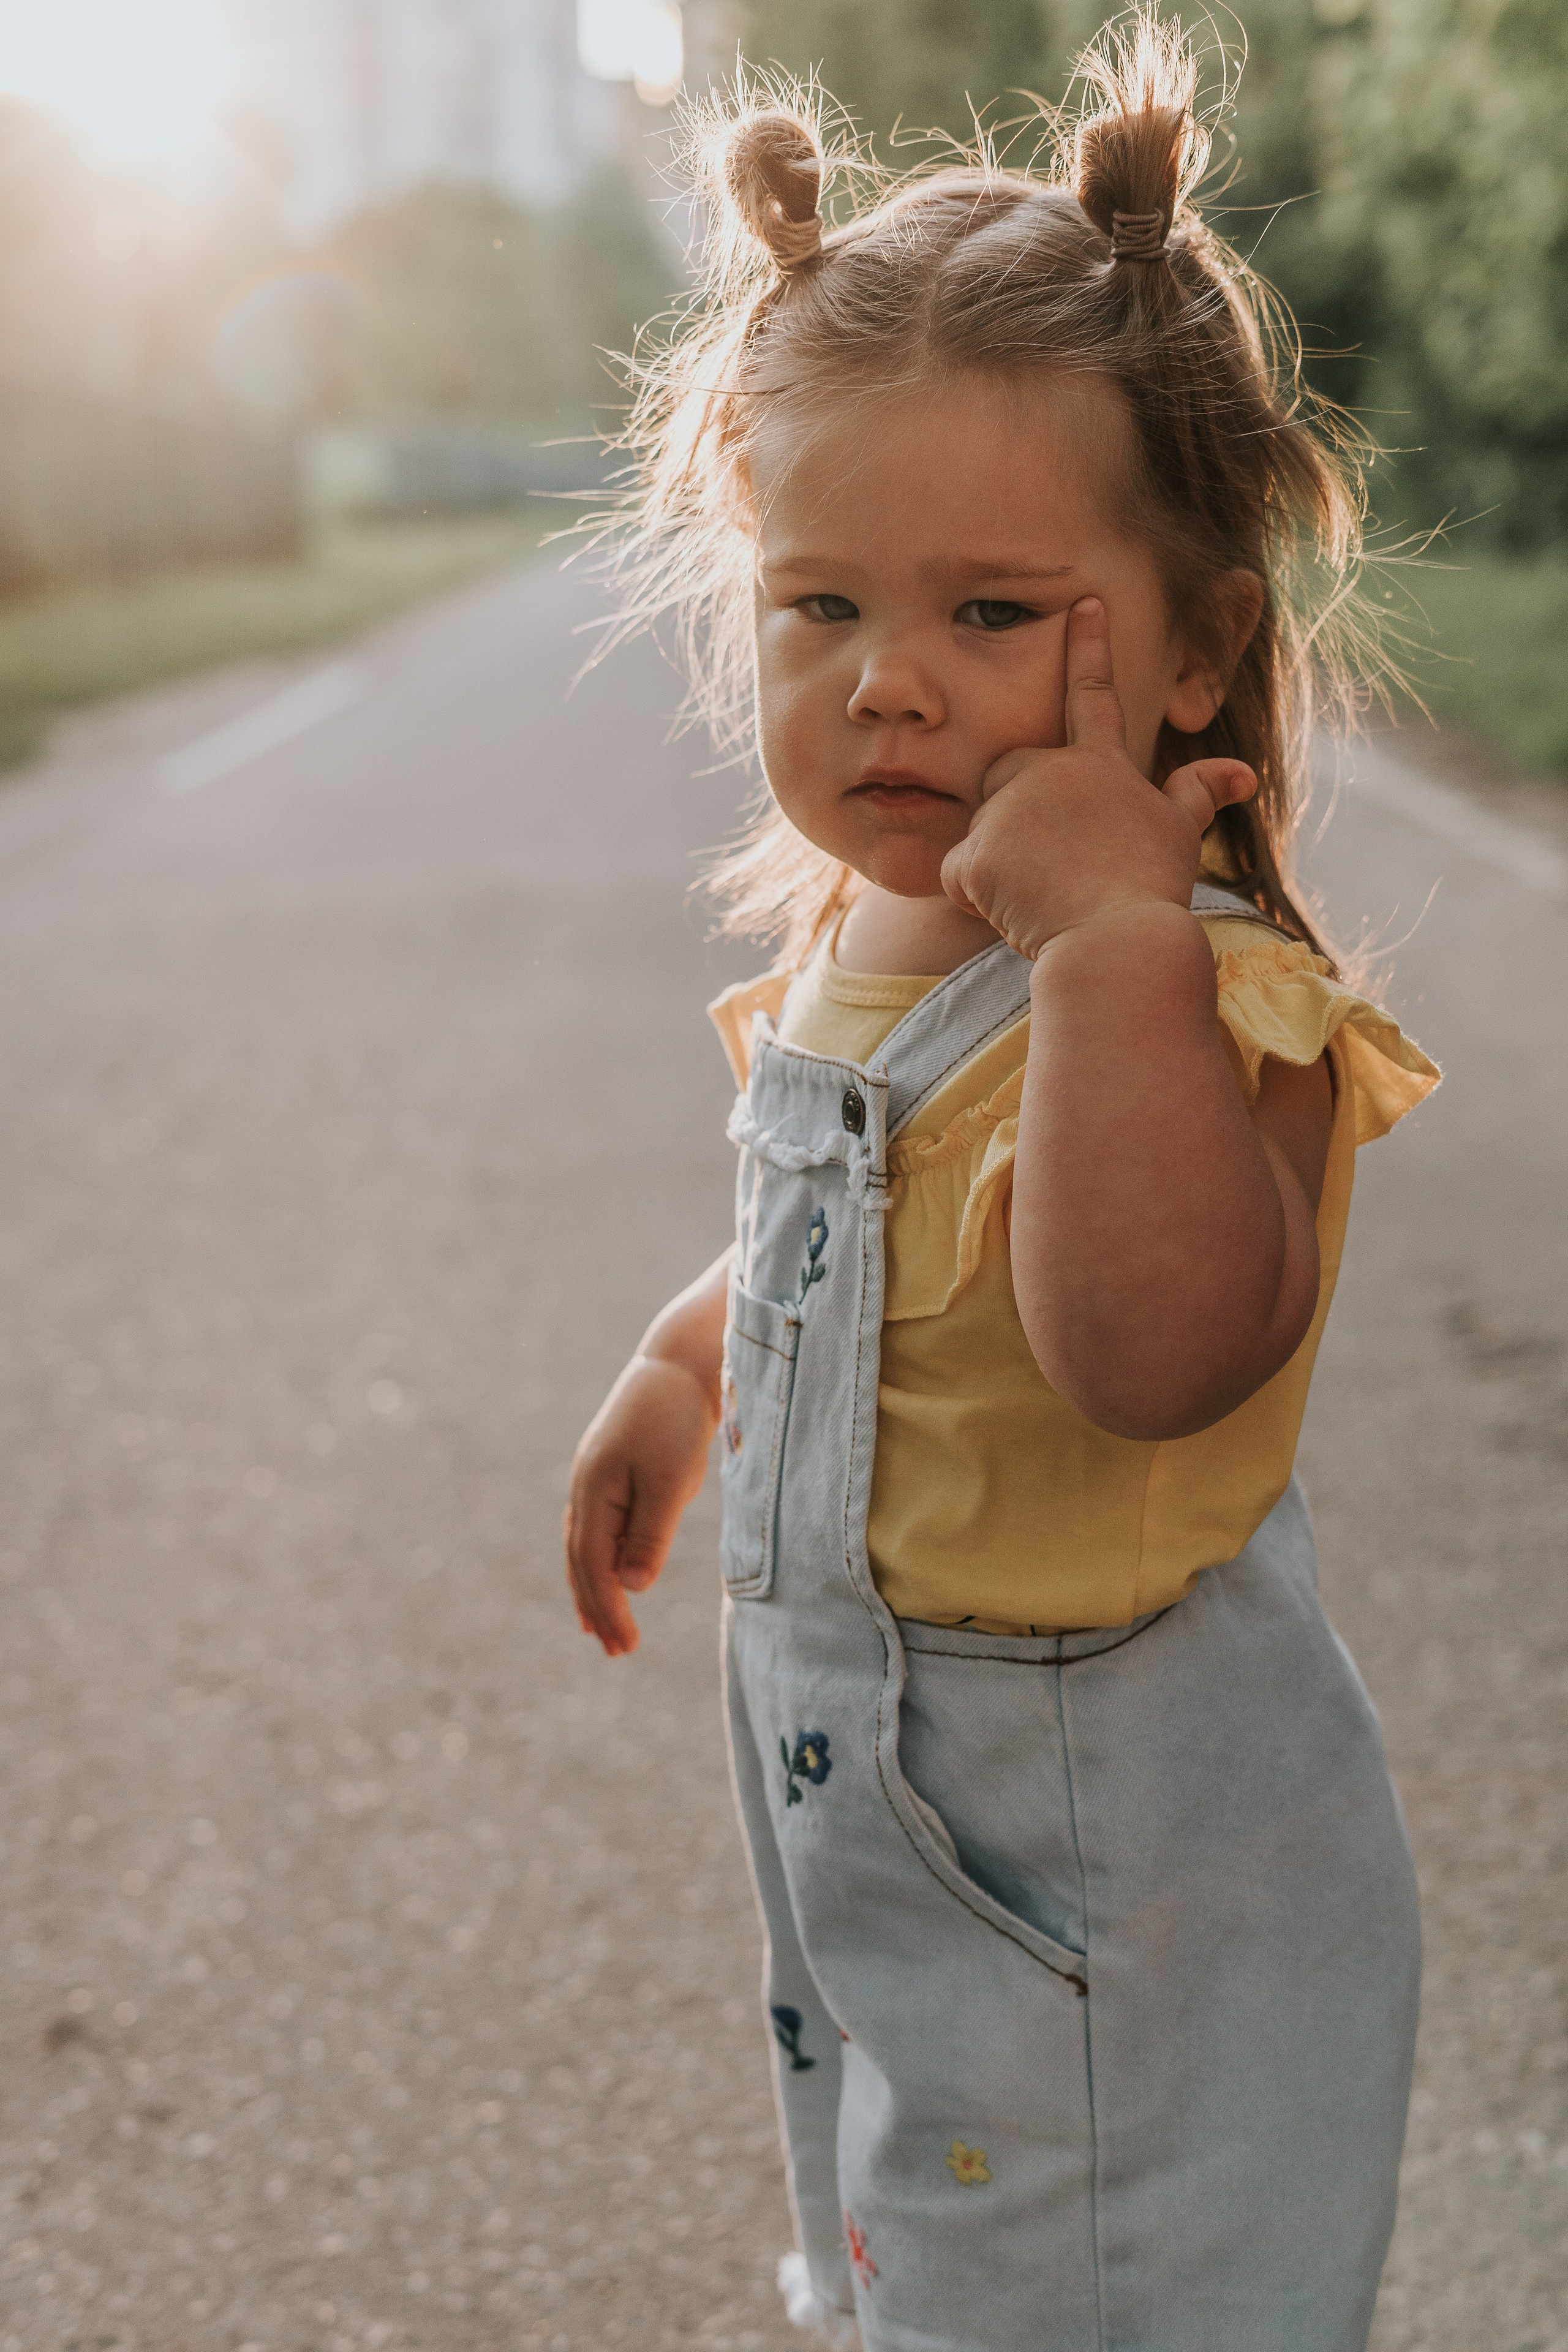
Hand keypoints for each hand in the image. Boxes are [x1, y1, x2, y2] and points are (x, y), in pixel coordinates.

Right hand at [564, 1355, 716, 1656]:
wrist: (677, 1365)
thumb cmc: (678, 1421)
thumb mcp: (672, 1480)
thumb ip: (650, 1534)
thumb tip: (632, 1587)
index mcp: (594, 1491)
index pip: (592, 1565)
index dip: (608, 1608)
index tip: (626, 1646)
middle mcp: (583, 1488)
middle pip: (580, 1562)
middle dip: (596, 1608)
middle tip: (616, 1651)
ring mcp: (590, 1479)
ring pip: (581, 1547)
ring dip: (590, 1589)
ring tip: (598, 1629)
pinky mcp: (606, 1473)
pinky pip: (592, 1528)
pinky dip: (594, 1560)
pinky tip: (606, 1574)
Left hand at [939, 597, 1256, 958]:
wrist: (1119, 941)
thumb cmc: (1151, 889)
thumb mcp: (1179, 836)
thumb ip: (1196, 795)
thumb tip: (1243, 772)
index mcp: (1102, 765)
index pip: (1094, 694)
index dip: (1090, 647)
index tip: (1084, 603)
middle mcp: (1051, 773)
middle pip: (1009, 771)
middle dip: (1017, 808)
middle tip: (1053, 860)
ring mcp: (1010, 809)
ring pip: (983, 827)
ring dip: (1002, 860)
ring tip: (1043, 894)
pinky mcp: (976, 852)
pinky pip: (957, 872)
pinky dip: (975, 894)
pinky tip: (1013, 911)